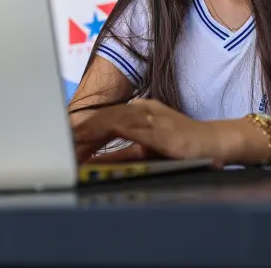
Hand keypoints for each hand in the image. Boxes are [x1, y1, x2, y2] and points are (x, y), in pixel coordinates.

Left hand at [73, 99, 224, 164]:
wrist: (213, 143)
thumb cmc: (181, 148)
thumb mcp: (144, 152)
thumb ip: (119, 156)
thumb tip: (92, 163)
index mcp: (137, 111)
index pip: (103, 117)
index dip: (81, 129)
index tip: (61, 142)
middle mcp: (141, 108)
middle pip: (102, 115)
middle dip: (78, 130)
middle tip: (57, 144)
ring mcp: (149, 115)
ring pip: (109, 118)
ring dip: (86, 132)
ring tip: (68, 145)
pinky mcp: (156, 127)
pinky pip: (123, 128)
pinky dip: (104, 135)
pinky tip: (92, 144)